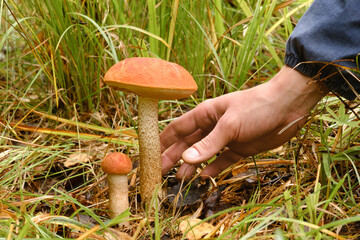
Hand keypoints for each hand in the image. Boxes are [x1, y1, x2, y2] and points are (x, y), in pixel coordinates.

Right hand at [160, 66, 327, 180]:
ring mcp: (225, 138)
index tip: (150, 155)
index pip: (177, 128)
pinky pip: (221, 160)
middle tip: (160, 173)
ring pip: (202, 154)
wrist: (287, 107)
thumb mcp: (230, 125)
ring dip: (190, 166)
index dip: (162, 141)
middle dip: (173, 157)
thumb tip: (185, 160)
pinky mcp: (239, 148)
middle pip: (187, 143)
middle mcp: (211, 126)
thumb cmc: (256, 107)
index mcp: (205, 114)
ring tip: (179, 179)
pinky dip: (212, 169)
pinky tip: (203, 177)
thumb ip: (208, 144)